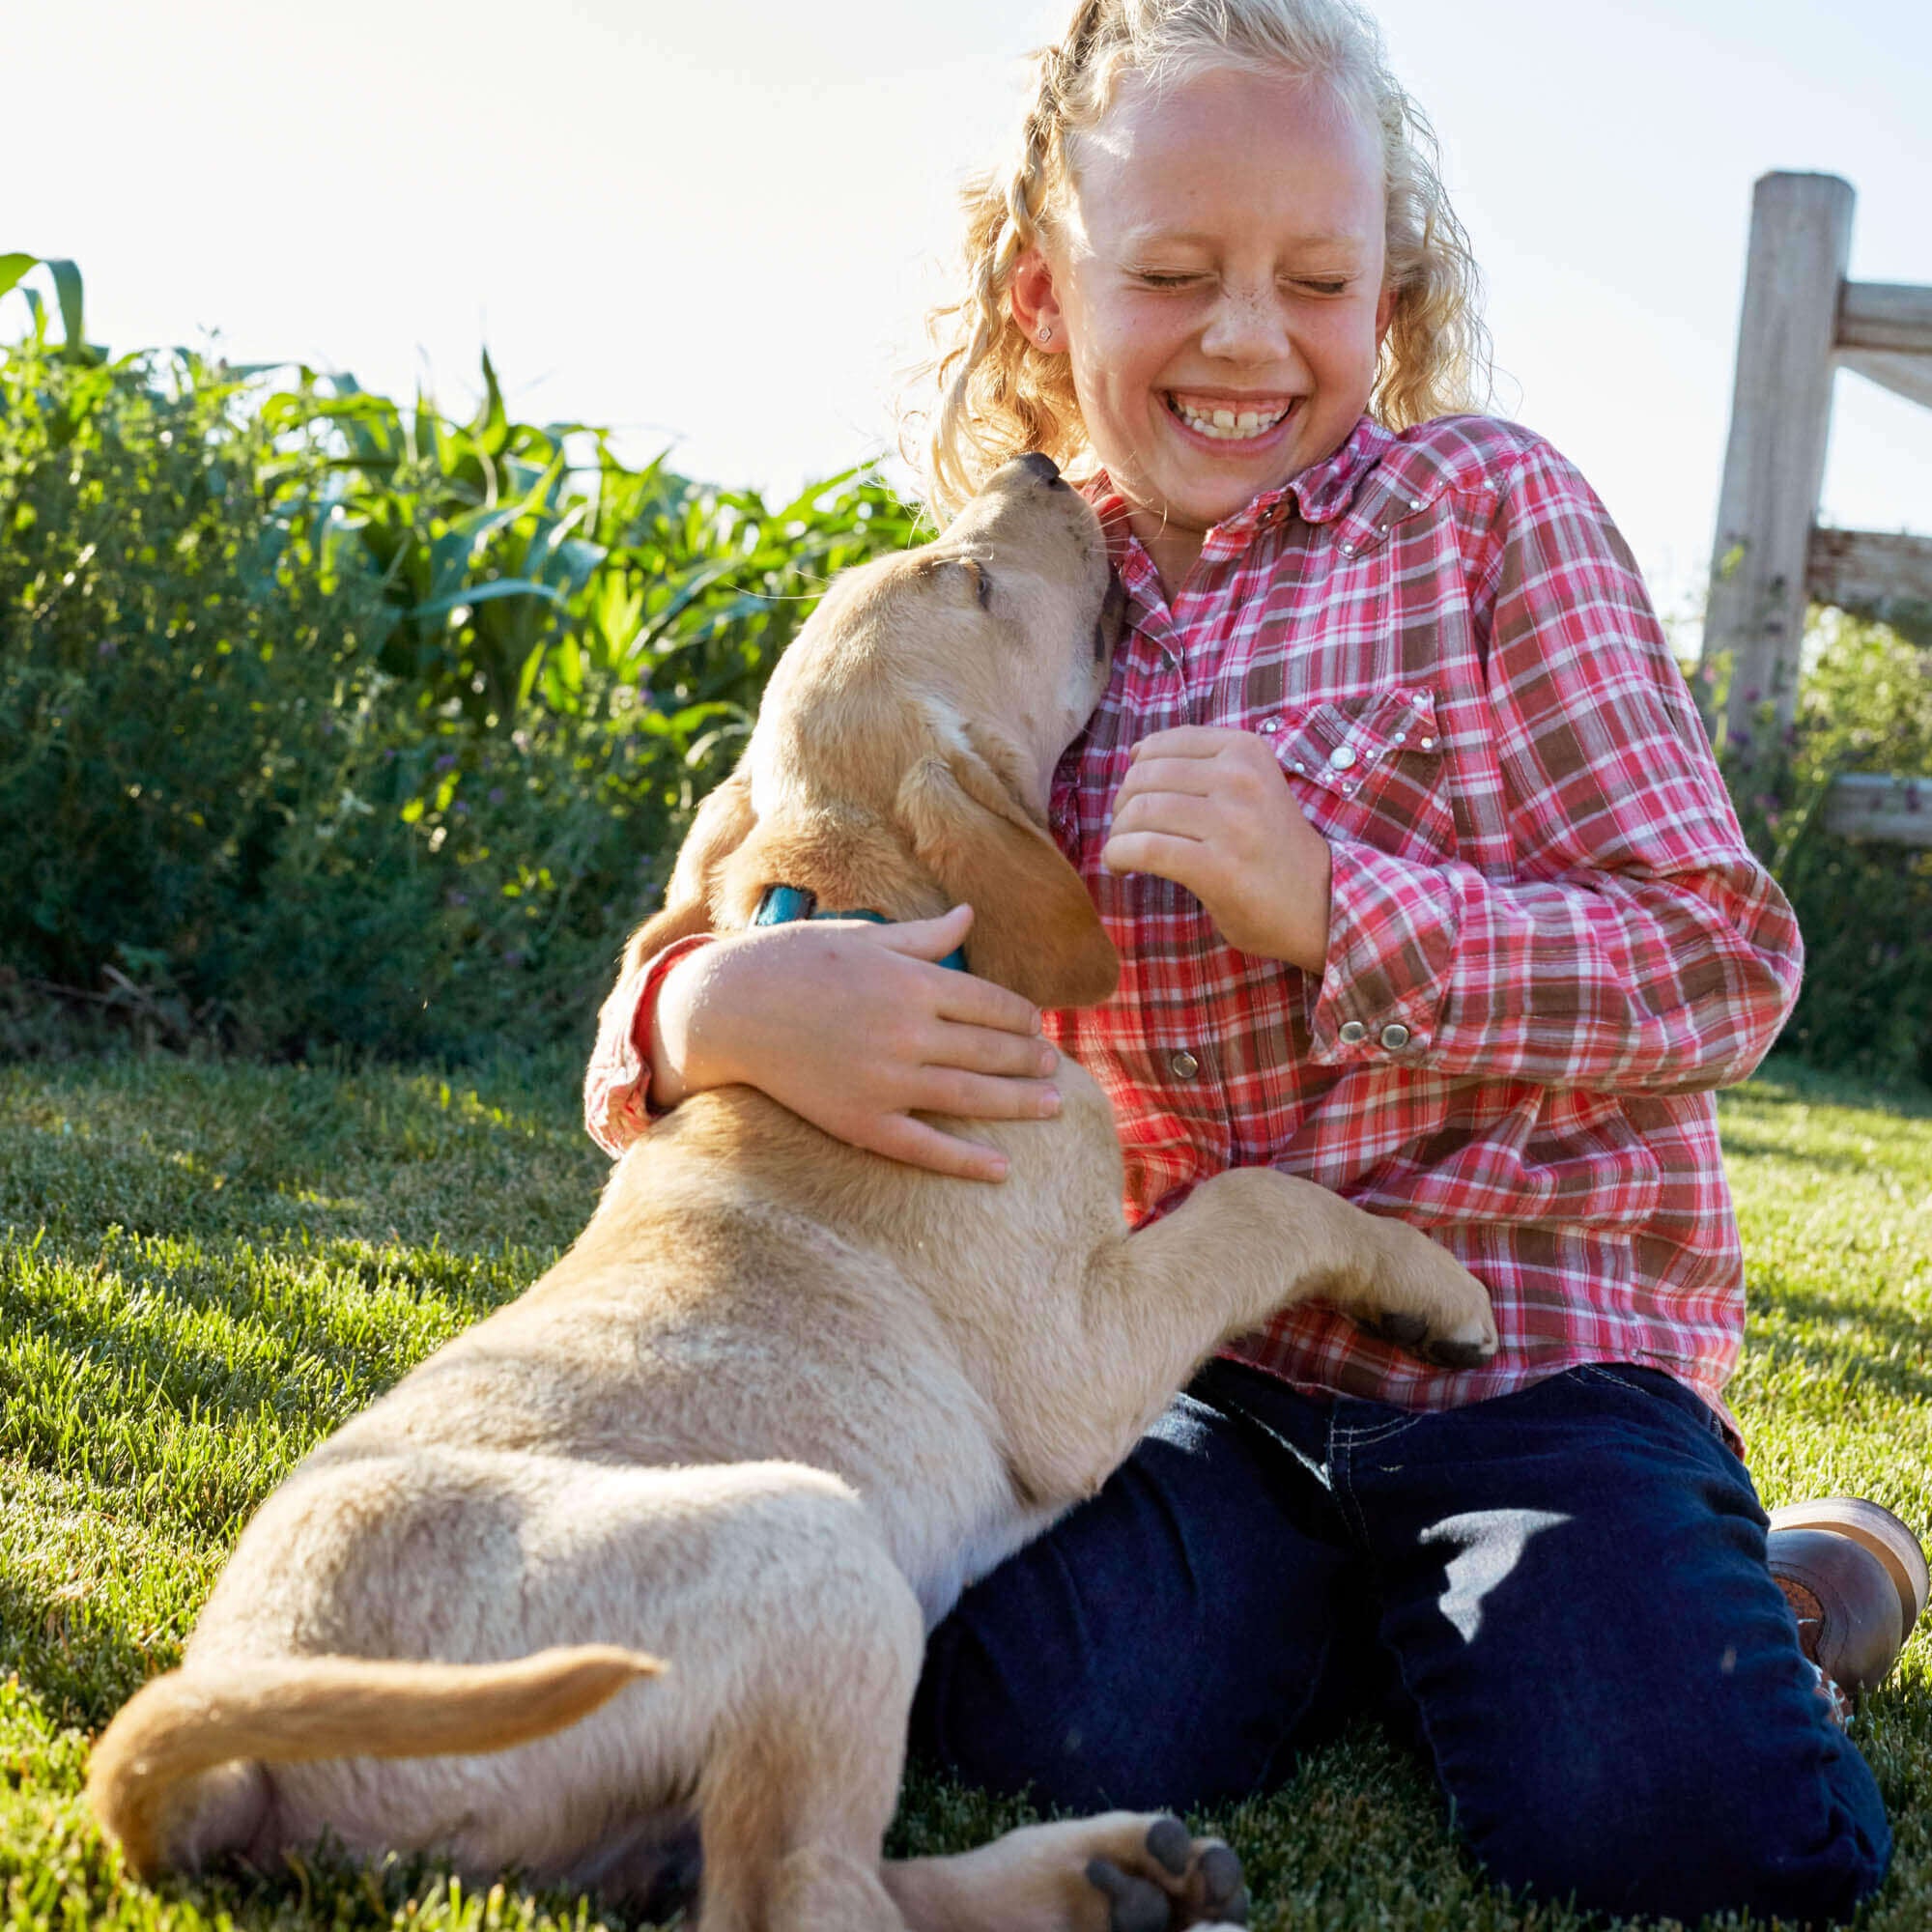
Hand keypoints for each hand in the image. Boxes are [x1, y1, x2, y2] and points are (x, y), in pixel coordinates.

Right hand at [649, 905, 1060, 1182]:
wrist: (728, 1008)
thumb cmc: (794, 960)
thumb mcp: (864, 937)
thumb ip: (923, 936)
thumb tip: (969, 915)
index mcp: (912, 981)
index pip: (992, 1003)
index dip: (1022, 1017)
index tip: (1036, 1026)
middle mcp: (907, 1032)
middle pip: (991, 1050)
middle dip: (1030, 1059)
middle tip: (1054, 1068)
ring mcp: (885, 1080)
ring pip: (972, 1097)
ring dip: (1019, 1103)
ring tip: (1052, 1106)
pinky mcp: (860, 1120)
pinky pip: (925, 1147)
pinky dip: (967, 1160)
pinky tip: (1002, 1168)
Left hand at [1101, 725, 1332, 970]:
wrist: (1322, 903)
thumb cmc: (1275, 849)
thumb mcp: (1250, 787)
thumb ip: (1201, 767)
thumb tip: (1135, 753)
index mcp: (1245, 750)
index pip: (1160, 744)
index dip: (1134, 773)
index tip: (1135, 801)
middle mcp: (1239, 777)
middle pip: (1144, 778)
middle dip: (1121, 807)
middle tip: (1126, 832)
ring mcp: (1230, 821)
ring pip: (1140, 811)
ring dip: (1118, 835)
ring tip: (1123, 854)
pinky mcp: (1217, 866)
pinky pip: (1146, 850)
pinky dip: (1119, 857)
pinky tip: (1122, 868)